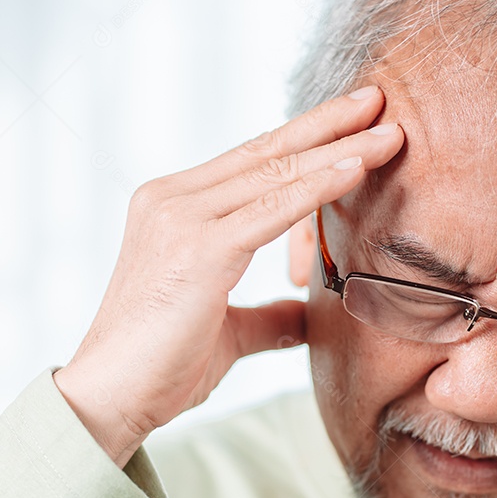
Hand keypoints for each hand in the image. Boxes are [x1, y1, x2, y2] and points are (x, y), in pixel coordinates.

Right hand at [54, 86, 405, 467]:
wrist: (109, 398)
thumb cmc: (159, 367)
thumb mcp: (224, 330)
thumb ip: (266, 316)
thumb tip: (306, 316)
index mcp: (171, 208)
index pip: (250, 162)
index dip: (304, 139)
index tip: (351, 121)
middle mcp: (171, 200)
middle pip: (265, 151)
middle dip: (327, 124)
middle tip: (377, 99)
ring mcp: (181, 218)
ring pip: (276, 172)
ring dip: (338, 149)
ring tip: (387, 129)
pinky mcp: (198, 248)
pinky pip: (273, 208)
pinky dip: (319, 186)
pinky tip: (356, 167)